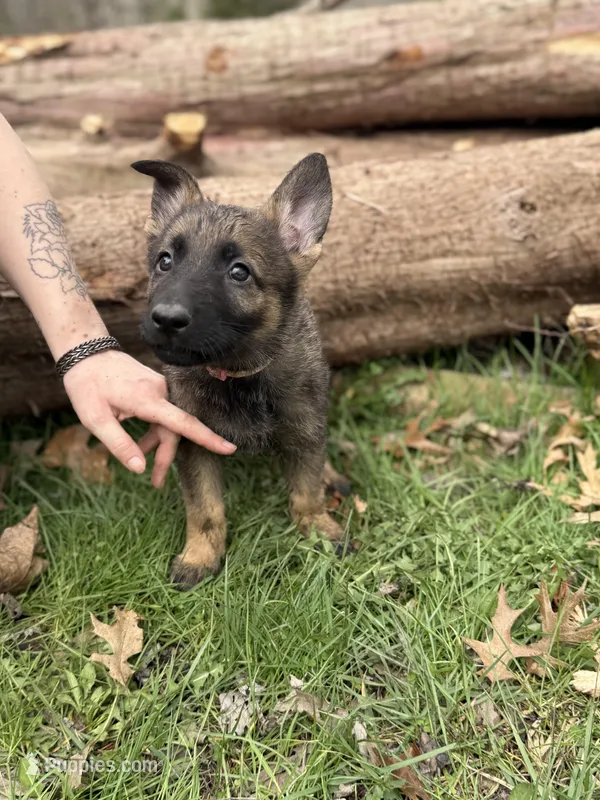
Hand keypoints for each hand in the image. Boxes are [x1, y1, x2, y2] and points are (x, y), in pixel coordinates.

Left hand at [63, 350, 235, 486]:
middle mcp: (160, 391)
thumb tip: (140, 469)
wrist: (87, 353)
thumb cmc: (87, 386)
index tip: (229, 449)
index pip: (184, 422)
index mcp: (147, 399)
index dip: (207, 438)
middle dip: (167, 457)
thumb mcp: (95, 420)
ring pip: (170, 424)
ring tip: (144, 466)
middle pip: (175, 429)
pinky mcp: (157, 389)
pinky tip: (141, 444)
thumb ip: (119, 444)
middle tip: (156, 483)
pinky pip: (164, 415)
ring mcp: (160, 388)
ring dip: (159, 445)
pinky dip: (156, 432)